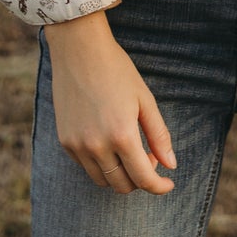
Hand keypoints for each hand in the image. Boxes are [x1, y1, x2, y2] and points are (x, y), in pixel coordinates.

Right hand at [44, 11, 177, 194]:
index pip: (143, 179)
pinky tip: (109, 142)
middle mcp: (96, 146)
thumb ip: (159, 135)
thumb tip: (171, 165)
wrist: (78, 49)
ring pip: (103, 181)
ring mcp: (77, 145)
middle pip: (122, 185)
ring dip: (120, 175)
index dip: (159, 187)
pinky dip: (101, 164)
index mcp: (121, 135)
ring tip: (130, 150)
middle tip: (150, 157)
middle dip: (141, 179)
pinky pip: (86, 167)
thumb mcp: (145, 99)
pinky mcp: (65, 141)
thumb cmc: (116, 70)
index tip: (168, 184)